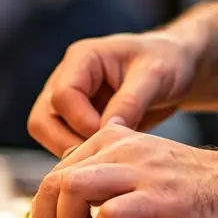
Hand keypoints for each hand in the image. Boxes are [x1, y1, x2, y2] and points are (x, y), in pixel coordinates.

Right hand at [26, 33, 198, 156]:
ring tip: (106, 157)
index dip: (82, 121)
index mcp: (82, 58)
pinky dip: (79, 155)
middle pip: (41, 119)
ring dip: (70, 152)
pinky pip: (61, 142)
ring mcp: (65, 101)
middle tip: (102, 155)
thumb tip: (106, 131)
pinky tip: (106, 158)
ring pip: (46, 134)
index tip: (111, 134)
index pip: (62, 96)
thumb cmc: (167, 62)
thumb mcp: (155, 76)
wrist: (175, 67)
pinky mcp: (73, 119)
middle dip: (68, 143)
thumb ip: (130, 102)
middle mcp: (65, 78)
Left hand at [32, 120, 217, 217]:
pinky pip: (111, 214)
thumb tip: (76, 207)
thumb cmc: (202, 190)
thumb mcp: (146, 170)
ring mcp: (141, 172)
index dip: (47, 206)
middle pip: (55, 179)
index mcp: (115, 140)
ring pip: (72, 187)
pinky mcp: (160, 199)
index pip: (58, 170)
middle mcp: (122, 149)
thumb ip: (112, 179)